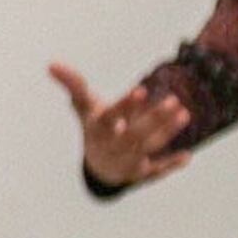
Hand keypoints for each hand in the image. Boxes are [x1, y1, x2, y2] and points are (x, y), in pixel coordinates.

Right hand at [49, 62, 193, 189]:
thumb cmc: (95, 128)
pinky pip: (156, 170)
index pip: (111, 117)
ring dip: (166, 133)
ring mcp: (127, 162)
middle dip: (154, 118)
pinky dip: (170, 165)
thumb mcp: (85, 107)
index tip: (140, 90)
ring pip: (148, 148)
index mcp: (98, 129)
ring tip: (185, 114)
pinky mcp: (141, 174)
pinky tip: (186, 156)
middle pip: (134, 134)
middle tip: (174, 100)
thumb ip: (73, 84)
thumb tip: (51, 63)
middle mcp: (112, 147)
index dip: (125, 105)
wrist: (99, 168)